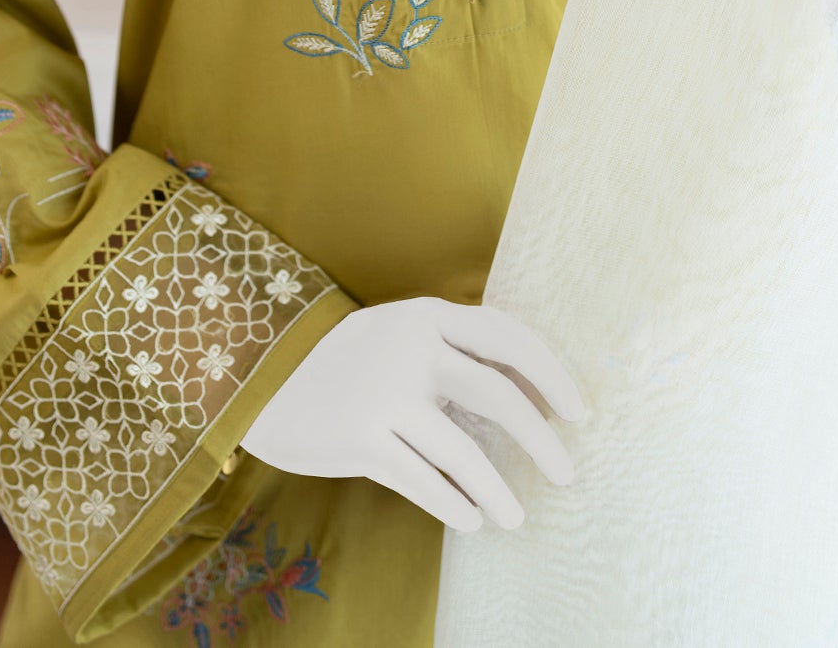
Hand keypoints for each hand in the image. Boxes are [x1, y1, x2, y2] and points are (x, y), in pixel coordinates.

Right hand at [238, 296, 582, 531]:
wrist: (260, 376)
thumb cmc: (340, 362)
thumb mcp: (395, 334)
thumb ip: (446, 349)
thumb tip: (520, 389)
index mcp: (427, 316)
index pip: (507, 336)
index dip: (549, 372)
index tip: (576, 410)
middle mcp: (412, 349)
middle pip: (498, 394)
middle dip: (542, 438)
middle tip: (567, 472)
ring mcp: (386, 394)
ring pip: (464, 451)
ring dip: (497, 490)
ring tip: (515, 517)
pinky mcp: (362, 439)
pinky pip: (424, 481)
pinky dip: (454, 504)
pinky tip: (471, 520)